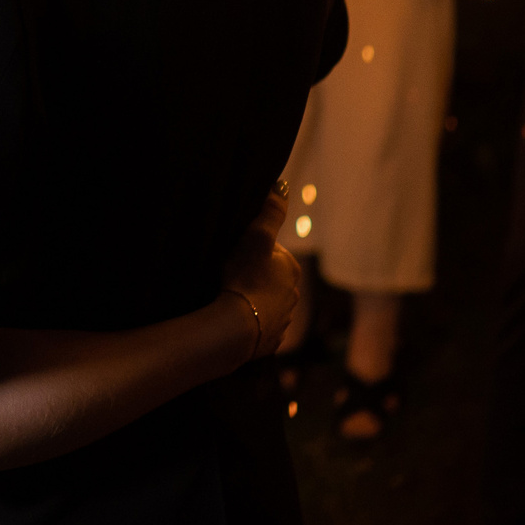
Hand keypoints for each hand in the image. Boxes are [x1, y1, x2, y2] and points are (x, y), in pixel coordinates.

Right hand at [221, 193, 298, 359]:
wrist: (236, 326)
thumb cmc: (245, 277)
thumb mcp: (256, 237)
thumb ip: (271, 211)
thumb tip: (282, 184)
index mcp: (291, 269)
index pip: (272, 253)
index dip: (252, 251)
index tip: (235, 255)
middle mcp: (294, 295)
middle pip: (271, 278)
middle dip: (255, 276)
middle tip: (230, 275)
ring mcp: (283, 319)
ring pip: (267, 303)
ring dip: (253, 299)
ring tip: (230, 298)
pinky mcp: (271, 340)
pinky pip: (261, 326)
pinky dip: (251, 322)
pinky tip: (236, 318)